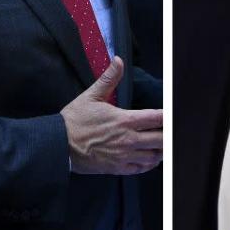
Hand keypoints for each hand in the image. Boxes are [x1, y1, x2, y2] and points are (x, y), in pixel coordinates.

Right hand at [60, 56, 162, 174]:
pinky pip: (140, 169)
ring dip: (160, 150)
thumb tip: (119, 60)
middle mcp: (128, 139)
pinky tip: (149, 158)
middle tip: (170, 131)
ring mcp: (123, 156)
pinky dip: (148, 164)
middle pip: (160, 139)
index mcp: (125, 120)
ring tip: (162, 145)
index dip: (168, 117)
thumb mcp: (91, 95)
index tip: (172, 115)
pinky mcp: (116, 168)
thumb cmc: (74, 120)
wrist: (57, 145)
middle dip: (168, 135)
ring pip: (153, 156)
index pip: (157, 118)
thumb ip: (109, 78)